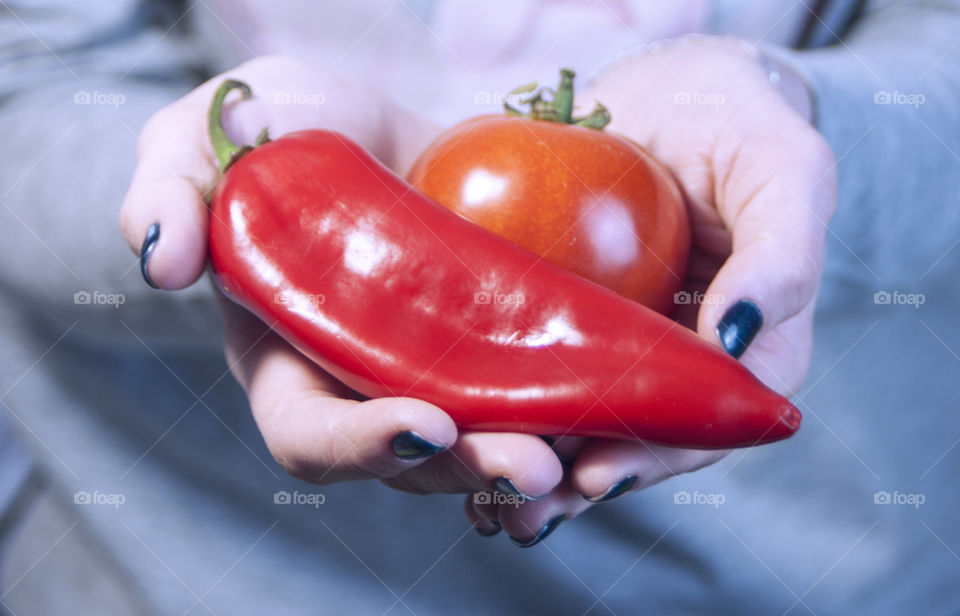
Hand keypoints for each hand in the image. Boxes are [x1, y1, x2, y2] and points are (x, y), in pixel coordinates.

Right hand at [120, 56, 564, 500]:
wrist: (379, 122)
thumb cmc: (282, 130)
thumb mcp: (207, 138)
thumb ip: (167, 189)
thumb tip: (161, 259)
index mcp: (290, 363)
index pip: (311, 434)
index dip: (360, 446)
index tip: (422, 426)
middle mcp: (368, 388)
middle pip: (417, 463)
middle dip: (472, 467)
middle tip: (536, 463)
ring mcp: (443, 373)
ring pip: (487, 444)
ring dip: (537, 459)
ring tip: (590, 455)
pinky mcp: (502, 349)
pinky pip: (538, 400)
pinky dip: (578, 416)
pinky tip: (620, 409)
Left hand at [464, 39, 836, 544]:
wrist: (670, 87)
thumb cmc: (741, 123)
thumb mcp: (785, 171)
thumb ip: (781, 254)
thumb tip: (734, 339)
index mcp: (743, 349)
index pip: (706, 423)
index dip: (655, 457)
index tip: (597, 475)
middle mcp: (675, 358)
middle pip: (633, 435)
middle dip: (577, 476)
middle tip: (520, 506)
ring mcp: (616, 339)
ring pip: (577, 410)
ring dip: (531, 455)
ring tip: (477, 492)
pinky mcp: (560, 311)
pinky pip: (528, 357)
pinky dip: (496, 391)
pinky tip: (453, 416)